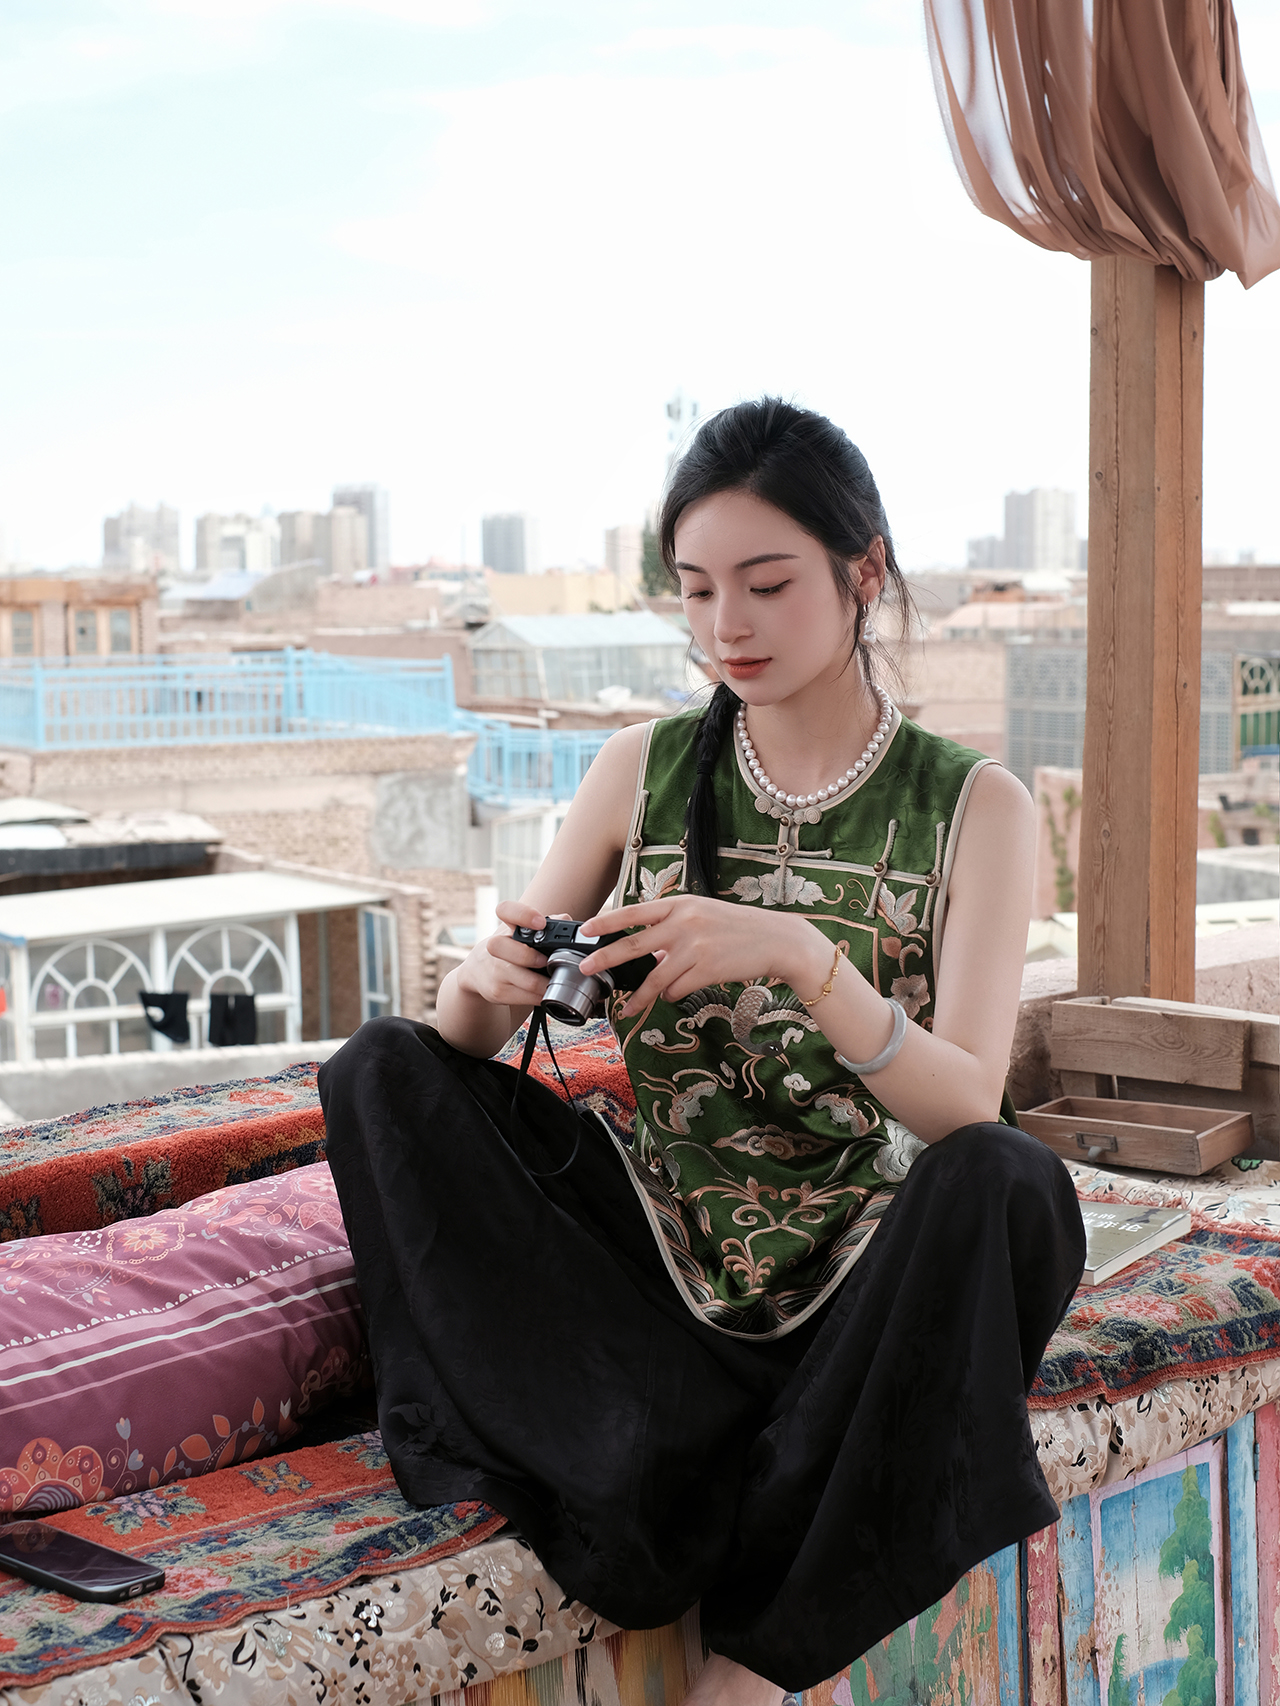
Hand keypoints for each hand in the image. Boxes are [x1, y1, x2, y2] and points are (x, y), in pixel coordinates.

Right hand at [455, 900, 552, 1010]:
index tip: (540, 923)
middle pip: (510, 949)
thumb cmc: (510, 947)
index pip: (506, 910)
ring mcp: (495, 971)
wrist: (478, 971)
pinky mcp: (497, 992)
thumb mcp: (523, 932)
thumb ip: (548, 924)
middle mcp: (497, 946)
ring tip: (557, 980)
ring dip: (546, 982)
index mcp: (507, 926)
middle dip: (533, 957)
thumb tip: (566, 920)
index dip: (524, 915)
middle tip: (548, 960)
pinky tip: (547, 992)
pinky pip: (526, 998)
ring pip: (526, 980)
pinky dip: (541, 996)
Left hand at [579, 895, 829, 1017]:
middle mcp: (684, 923)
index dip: (607, 921)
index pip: (635, 912)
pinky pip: (677, 989)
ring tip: (626, 1009)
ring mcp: (695, 947)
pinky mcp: (706, 969)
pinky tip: (678, 991)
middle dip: (606, 958)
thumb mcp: (703, 914)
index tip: (586, 929)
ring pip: (655, 978)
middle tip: (585, 968)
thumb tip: (650, 954)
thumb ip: (674, 928)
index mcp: (680, 905)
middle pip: (634, 944)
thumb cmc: (738, 927)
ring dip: (639, 997)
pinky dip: (673, 994)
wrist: (775, 939)